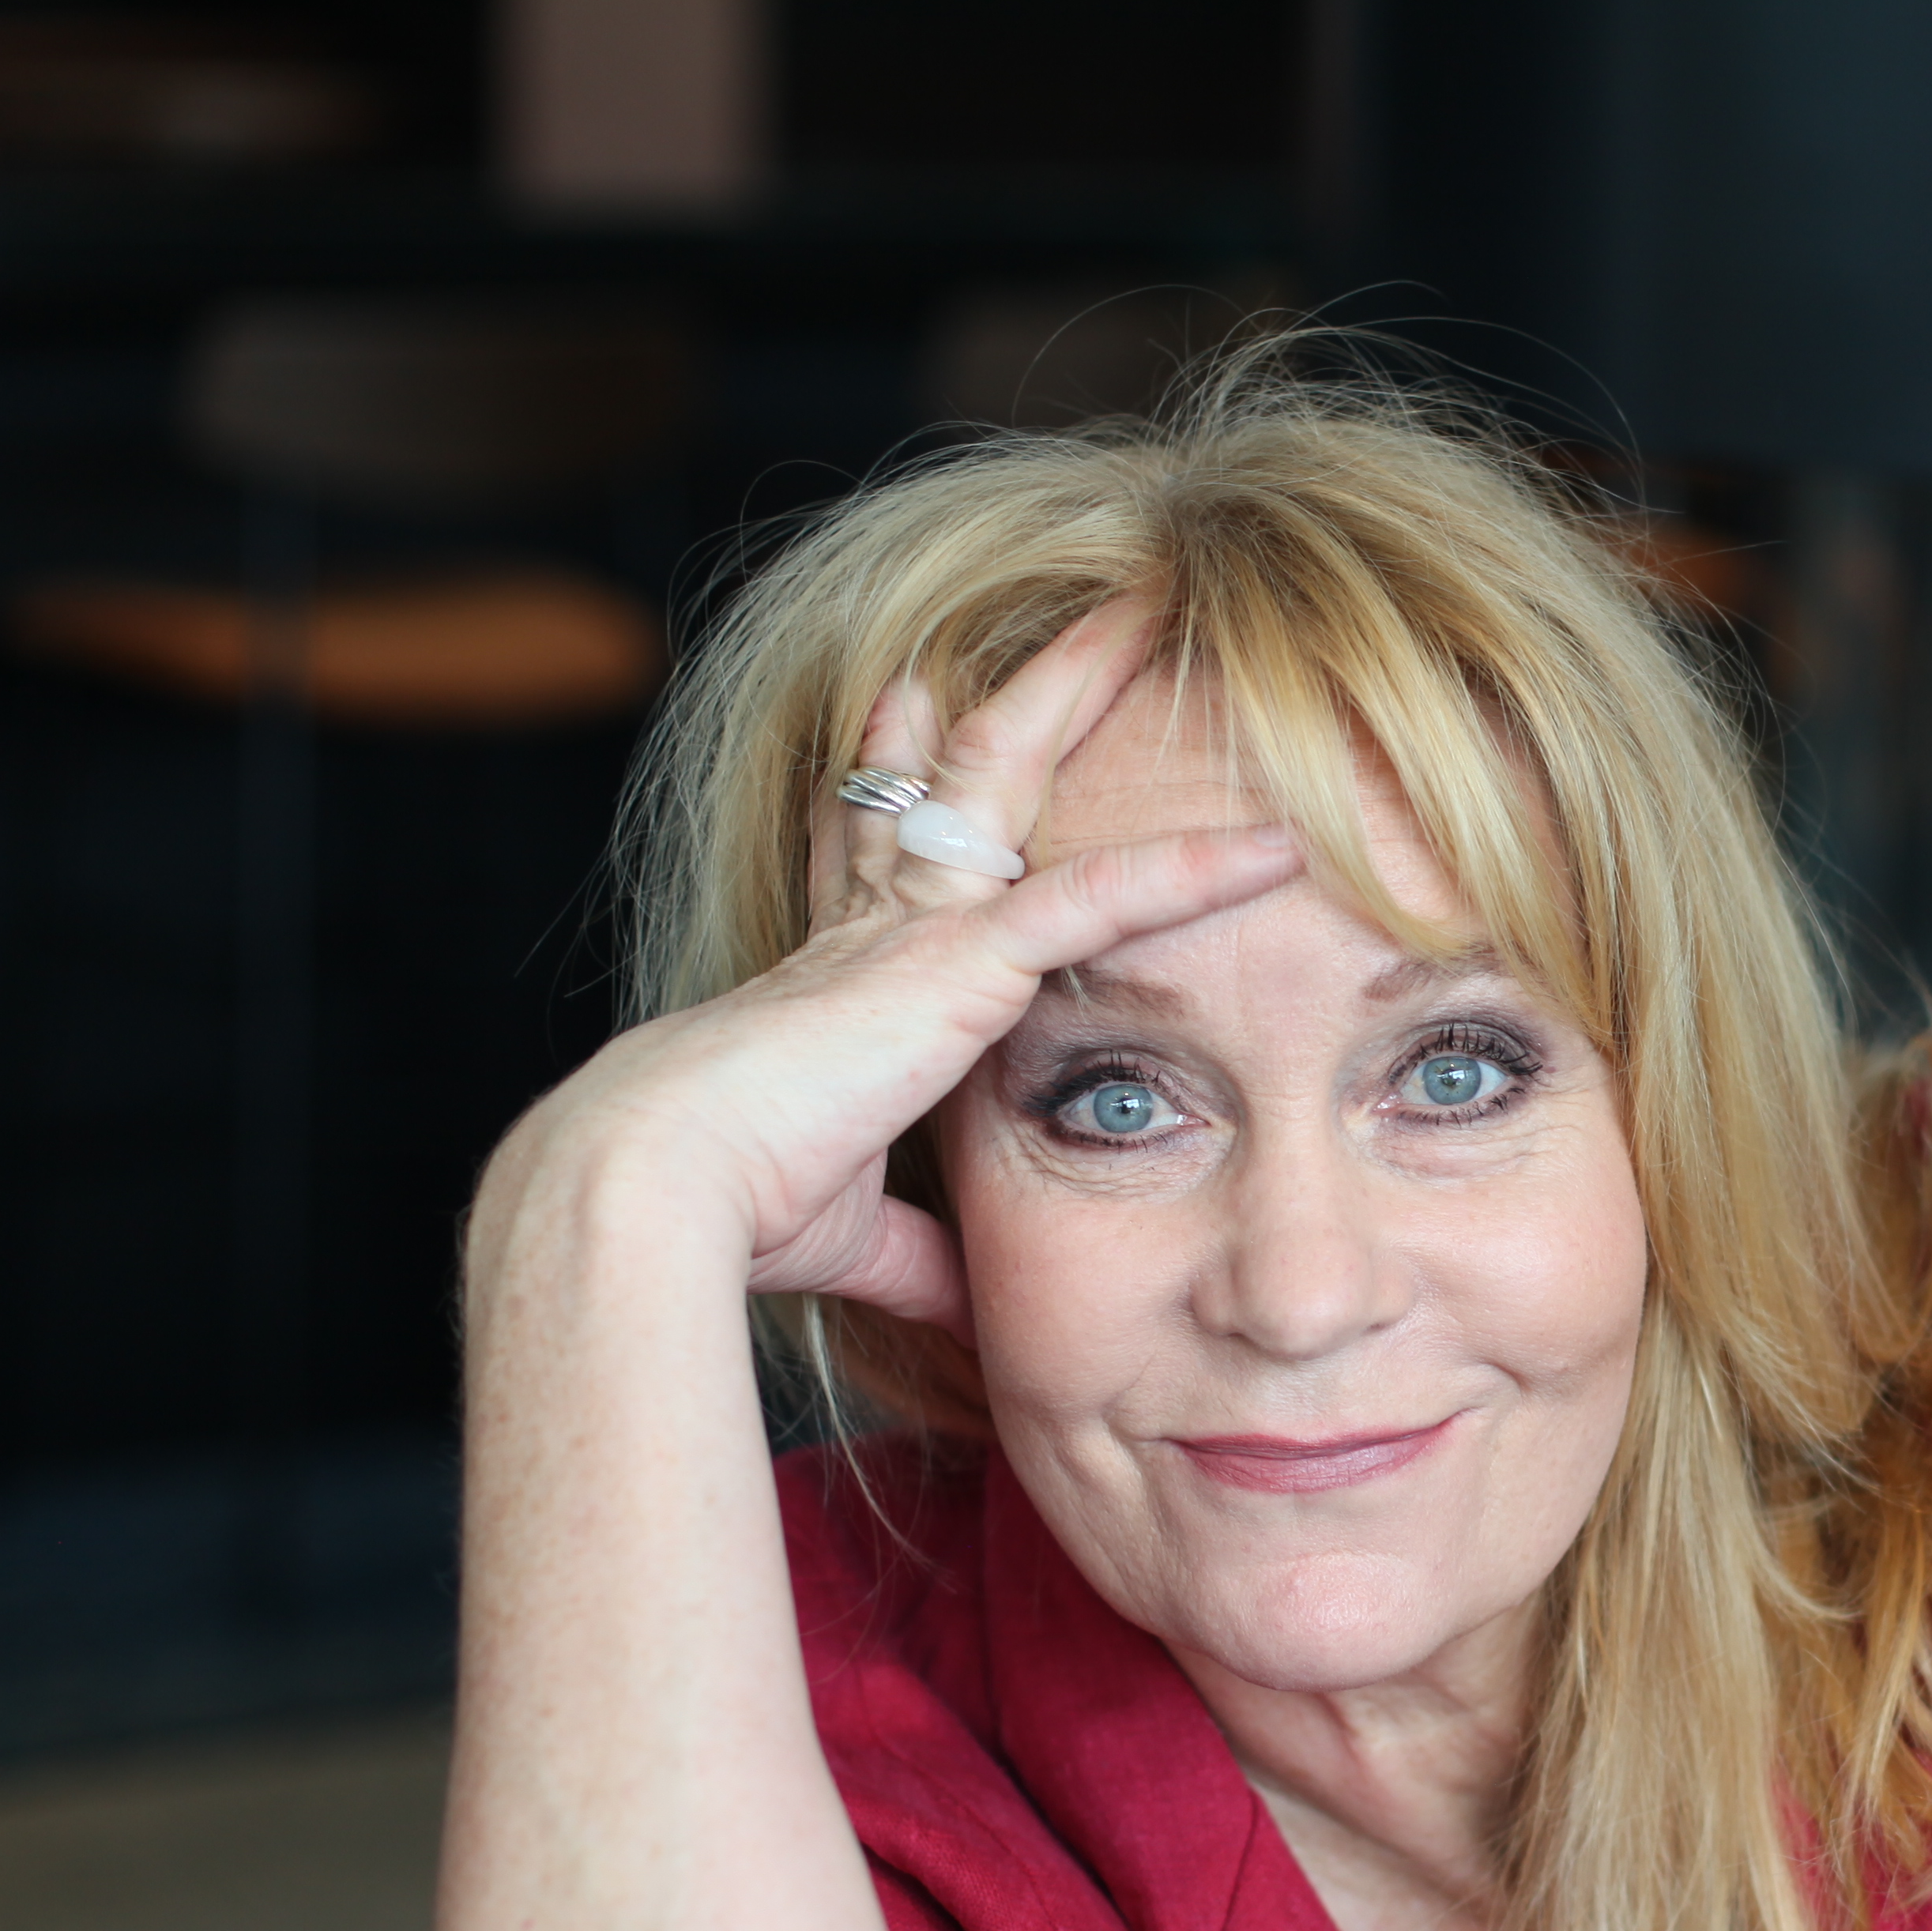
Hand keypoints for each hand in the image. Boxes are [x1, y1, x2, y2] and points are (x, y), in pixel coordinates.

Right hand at [480, 599, 1300, 1332]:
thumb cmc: (732, 1207)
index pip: (878, 850)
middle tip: (1068, 618)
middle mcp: (878, 924)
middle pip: (953, 772)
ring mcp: (919, 928)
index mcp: (839, 977)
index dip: (897, 774)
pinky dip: (1190, 872)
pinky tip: (1271, 845)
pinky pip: (1102, 899)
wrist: (660, 1183)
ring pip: (1016, 772)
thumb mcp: (853, 1233)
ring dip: (1087, 690)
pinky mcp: (961, 965)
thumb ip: (920, 1257)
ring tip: (1151, 611)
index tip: (912, 706)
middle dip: (1011, 689)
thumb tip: (966, 1318)